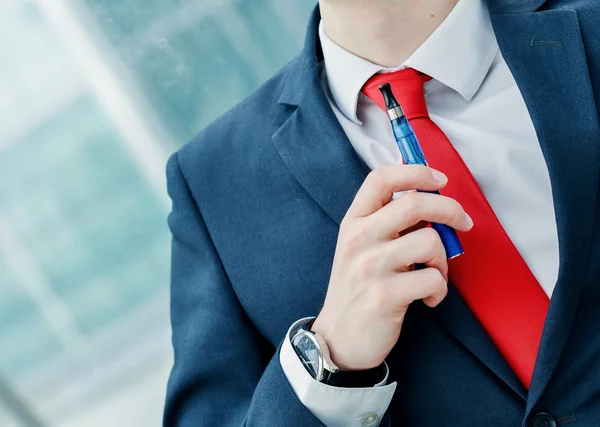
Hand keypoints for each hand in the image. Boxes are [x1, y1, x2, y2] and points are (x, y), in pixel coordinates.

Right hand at [311, 165, 472, 370]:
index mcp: (353, 221)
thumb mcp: (360, 247)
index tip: (439, 180)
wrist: (339, 336)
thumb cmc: (358, 286)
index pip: (381, 179)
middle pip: (414, 203)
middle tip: (463, 222)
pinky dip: (440, 289)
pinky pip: (433, 279)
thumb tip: (431, 202)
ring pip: (429, 241)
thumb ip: (387, 222)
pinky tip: (429, 298)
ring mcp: (370, 267)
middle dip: (449, 209)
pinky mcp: (385, 295)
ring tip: (434, 273)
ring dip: (443, 259)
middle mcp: (358, 239)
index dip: (416, 172)